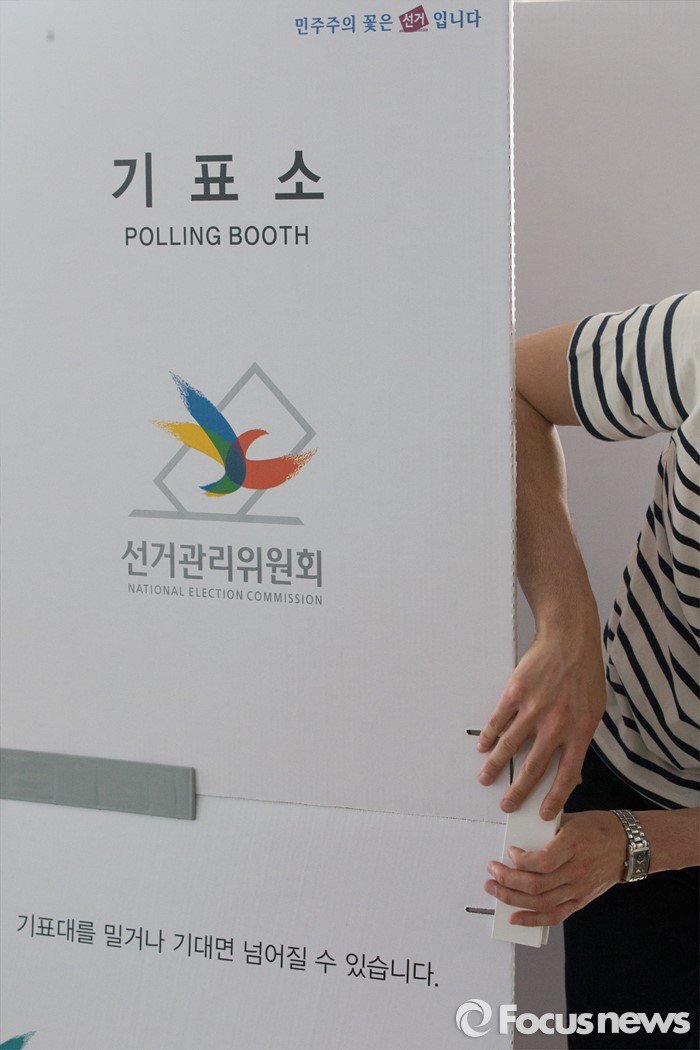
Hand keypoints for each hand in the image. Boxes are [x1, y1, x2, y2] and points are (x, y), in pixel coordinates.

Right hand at [476, 628, 605, 818]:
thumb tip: (573, 771)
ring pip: (509, 747)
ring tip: (485, 778)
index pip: (566, 775)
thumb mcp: (593, 710)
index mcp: (579, 732)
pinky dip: (489, 736)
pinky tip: (484, 746)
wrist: (569, 638)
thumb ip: (581, 739)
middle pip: (533, 768)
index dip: (554, 798)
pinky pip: (498, 721)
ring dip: (495, 766)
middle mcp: (556, 725)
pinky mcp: (516, 693)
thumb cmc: (584, 674)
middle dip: (518, 791)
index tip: (542, 813)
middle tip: (507, 804)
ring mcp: (534, 709)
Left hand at [483, 811, 626, 925]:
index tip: (510, 851)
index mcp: (575, 845)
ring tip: (494, 889)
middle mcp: (577, 870)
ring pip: (542, 902)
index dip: (521, 860)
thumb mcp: (572, 819)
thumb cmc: (599, 828)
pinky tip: (514, 917)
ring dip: (513, 898)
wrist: (629, 846)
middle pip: (537, 884)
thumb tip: (520, 836)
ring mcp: (579, 889)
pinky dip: (532, 919)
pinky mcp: (581, 901)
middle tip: (491, 870)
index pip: (543, 861)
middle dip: (508, 879)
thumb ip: (547, 829)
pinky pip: (555, 915)